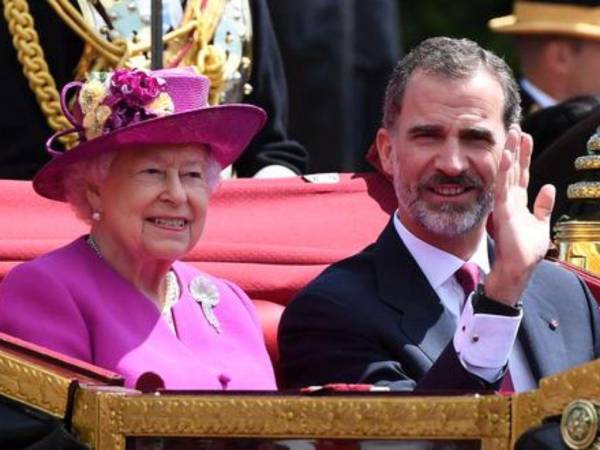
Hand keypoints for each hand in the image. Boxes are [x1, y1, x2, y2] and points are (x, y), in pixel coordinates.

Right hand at [484, 126, 555, 305]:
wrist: (517, 267)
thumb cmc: (525, 251)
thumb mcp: (540, 224)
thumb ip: (543, 206)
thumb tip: (549, 187)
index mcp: (519, 202)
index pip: (522, 174)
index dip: (524, 156)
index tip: (526, 138)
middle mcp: (510, 200)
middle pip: (514, 169)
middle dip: (516, 148)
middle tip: (516, 127)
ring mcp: (505, 204)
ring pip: (507, 173)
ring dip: (509, 153)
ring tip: (511, 134)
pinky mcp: (502, 211)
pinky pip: (503, 186)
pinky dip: (504, 171)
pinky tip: (506, 156)